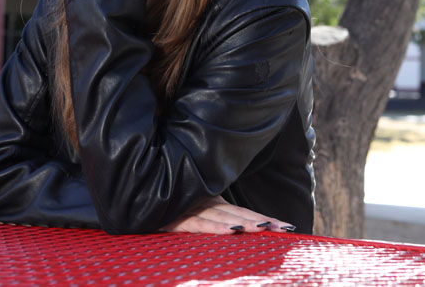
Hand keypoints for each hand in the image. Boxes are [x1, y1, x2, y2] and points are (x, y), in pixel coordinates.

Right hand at [160, 196, 295, 234]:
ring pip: (222, 217)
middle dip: (262, 221)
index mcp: (213, 201)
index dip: (264, 218)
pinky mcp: (176, 218)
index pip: (243, 211)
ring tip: (264, 228)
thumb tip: (236, 225)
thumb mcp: (193, 210)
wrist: (137, 194)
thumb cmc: (167, 204)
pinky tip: (231, 231)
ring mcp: (191, 209)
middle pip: (239, 213)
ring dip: (244, 222)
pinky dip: (215, 227)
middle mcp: (205, 203)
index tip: (286, 227)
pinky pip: (198, 224)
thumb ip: (213, 215)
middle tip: (284, 228)